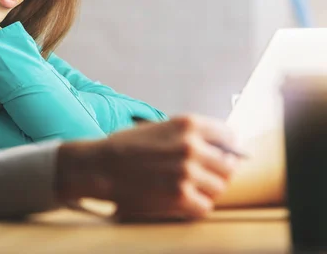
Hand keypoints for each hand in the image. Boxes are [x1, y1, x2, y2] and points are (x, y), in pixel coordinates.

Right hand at [56, 115, 238, 219]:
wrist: (101, 166)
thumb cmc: (127, 146)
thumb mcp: (161, 127)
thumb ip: (190, 135)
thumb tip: (220, 149)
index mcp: (188, 124)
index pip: (229, 136)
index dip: (226, 148)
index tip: (220, 155)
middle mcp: (191, 147)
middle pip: (228, 165)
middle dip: (217, 171)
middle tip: (201, 175)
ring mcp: (187, 173)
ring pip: (218, 187)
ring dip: (206, 190)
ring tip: (187, 187)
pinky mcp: (180, 196)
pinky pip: (204, 206)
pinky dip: (195, 206)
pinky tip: (180, 200)